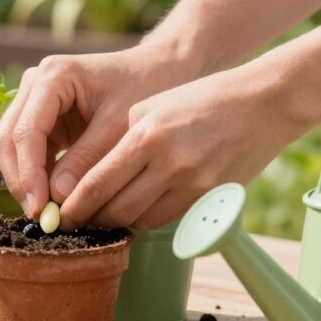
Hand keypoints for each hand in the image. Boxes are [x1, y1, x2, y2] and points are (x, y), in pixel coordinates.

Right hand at [0, 42, 198, 219]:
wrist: (156, 71)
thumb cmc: (144, 89)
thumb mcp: (119, 125)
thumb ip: (87, 160)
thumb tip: (58, 198)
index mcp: (53, 76)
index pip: (26, 132)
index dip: (29, 174)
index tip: (40, 209)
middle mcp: (35, 84)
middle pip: (8, 140)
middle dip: (21, 181)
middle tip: (39, 218)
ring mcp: (34, 100)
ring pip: (11, 148)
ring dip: (25, 181)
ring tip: (47, 213)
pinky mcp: (41, 118)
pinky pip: (28, 151)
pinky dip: (36, 177)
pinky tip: (52, 200)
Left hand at [58, 66, 306, 229]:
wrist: (263, 103)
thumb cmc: (199, 99)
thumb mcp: (150, 107)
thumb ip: (118, 143)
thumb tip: (84, 182)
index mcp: (148, 136)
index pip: (97, 184)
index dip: (73, 206)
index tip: (58, 214)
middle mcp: (170, 164)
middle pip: (116, 210)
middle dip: (90, 219)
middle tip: (73, 220)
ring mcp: (194, 185)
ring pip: (140, 221)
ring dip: (117, 221)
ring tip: (102, 214)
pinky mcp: (211, 199)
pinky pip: (166, 219)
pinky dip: (145, 218)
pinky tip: (135, 208)